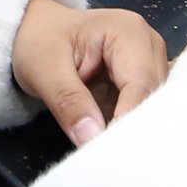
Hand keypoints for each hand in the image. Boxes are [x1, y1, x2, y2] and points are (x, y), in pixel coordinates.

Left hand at [13, 0, 170, 147]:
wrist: (35, 31)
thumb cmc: (39, 41)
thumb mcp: (44, 70)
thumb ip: (69, 103)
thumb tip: (92, 138)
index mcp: (128, 32)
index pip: (140, 84)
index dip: (127, 118)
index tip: (109, 149)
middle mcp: (148, 44)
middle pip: (152, 96)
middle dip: (131, 126)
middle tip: (107, 155)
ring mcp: (148, 63)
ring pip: (150, 106)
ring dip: (129, 128)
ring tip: (106, 149)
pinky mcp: (141, 81)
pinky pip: (140, 108)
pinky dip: (124, 125)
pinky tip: (109, 139)